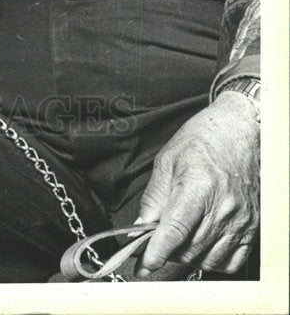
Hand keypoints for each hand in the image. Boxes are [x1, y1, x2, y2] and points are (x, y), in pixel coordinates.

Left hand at [135, 93, 259, 276]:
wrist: (242, 130)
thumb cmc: (205, 138)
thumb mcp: (168, 159)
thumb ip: (154, 196)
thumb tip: (140, 227)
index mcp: (199, 186)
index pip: (175, 231)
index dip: (156, 252)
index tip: (142, 265)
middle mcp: (224, 207)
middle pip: (189, 249)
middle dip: (166, 250)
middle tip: (155, 238)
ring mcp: (241, 220)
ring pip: (208, 259)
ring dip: (188, 256)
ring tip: (179, 236)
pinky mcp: (253, 227)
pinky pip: (231, 262)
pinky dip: (212, 260)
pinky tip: (202, 244)